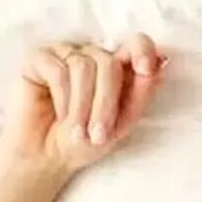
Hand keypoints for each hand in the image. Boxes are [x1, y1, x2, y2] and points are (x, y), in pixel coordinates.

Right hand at [0, 34, 166, 175]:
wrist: (47, 157)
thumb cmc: (85, 140)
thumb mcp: (121, 122)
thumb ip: (140, 93)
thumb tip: (162, 64)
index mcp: (117, 67)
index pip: (135, 43)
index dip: (143, 50)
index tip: (147, 69)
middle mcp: (92, 55)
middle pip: (108, 62)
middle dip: (105, 103)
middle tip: (98, 135)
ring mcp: (65, 53)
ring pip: (83, 66)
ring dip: (82, 106)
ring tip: (77, 131)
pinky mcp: (39, 58)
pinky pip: (58, 70)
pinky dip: (62, 99)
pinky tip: (59, 114)